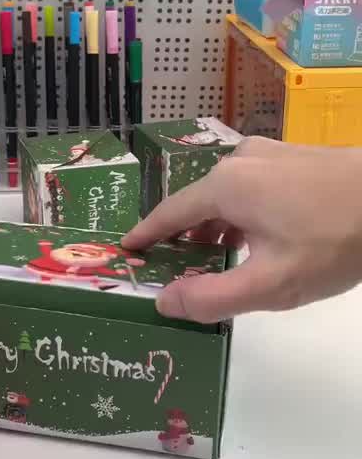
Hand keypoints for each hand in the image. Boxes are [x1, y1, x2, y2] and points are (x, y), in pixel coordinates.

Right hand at [124, 137, 361, 321]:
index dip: (146, 235)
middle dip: (183, 237)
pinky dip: (241, 214)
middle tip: (174, 270)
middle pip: (198, 203)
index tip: (126, 251)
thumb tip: (163, 303)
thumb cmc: (333, 242)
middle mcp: (240, 161)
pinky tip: (256, 240)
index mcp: (225, 186)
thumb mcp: (271, 283)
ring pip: (227, 195)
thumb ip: (212, 297)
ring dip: (215, 228)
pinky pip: (252, 188)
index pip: (169, 213)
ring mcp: (270, 155)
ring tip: (214, 261)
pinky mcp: (294, 158)